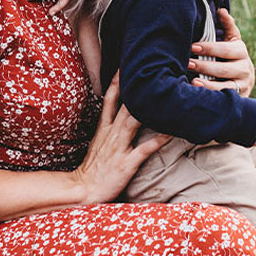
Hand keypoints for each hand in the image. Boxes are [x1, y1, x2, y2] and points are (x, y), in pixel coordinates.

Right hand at [72, 76, 170, 203]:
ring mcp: (119, 147)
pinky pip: (145, 148)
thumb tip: (118, 118)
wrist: (83, 189)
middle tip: (148, 69)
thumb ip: (108, 130)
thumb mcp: (97, 144)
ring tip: (163, 94)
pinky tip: (172, 132)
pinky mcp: (127, 163)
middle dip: (135, 87)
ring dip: (149, 108)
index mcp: (103, 128)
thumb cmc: (92, 169)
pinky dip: (159, 140)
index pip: (109, 99)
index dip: (117, 81)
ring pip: (134, 121)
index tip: (124, 65)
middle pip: (124, 104)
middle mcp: (111, 134)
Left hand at [188, 9, 255, 96]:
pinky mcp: (240, 98)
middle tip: (188, 63)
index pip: (226, 49)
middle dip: (205, 66)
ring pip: (226, 86)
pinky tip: (200, 95)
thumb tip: (221, 10)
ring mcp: (243, 85)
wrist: (242, 81)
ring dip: (208, 84)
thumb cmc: (230, 56)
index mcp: (241, 51)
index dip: (210, 48)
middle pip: (225, 69)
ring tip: (193, 81)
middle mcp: (245, 68)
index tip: (192, 47)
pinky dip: (213, 96)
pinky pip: (226, 98)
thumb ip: (227, 26)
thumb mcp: (232, 41)